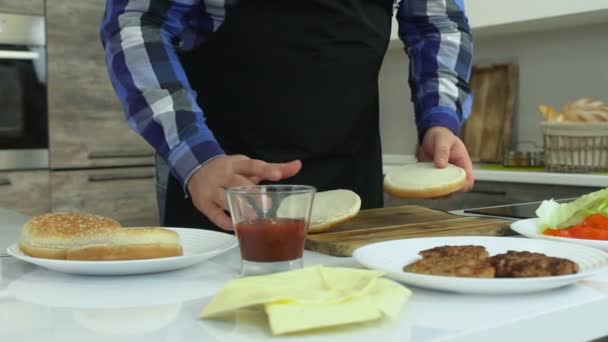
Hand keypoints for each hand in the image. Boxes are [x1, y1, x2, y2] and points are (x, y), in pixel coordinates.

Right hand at [187, 155, 301, 229]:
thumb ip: (274, 168)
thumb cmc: (230, 170)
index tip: (278, 176)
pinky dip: (226, 222)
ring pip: (225, 200)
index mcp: (237, 164)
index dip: (266, 170)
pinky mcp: (203, 204)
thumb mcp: (249, 166)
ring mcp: (211, 190)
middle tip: (268, 205)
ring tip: (254, 220)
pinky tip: (236, 227)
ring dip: (240, 209)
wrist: (196, 168)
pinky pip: (215, 216)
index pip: (252, 166)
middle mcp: (223, 175)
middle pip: (238, 184)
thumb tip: (298, 165)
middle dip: (252, 195)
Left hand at [417, 126, 473, 190]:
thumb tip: (441, 165)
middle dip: (446, 193)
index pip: (468, 182)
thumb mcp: (443, 140)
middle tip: (435, 189)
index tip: (451, 186)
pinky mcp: (433, 178)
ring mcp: (443, 177)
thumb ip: (442, 151)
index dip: (462, 187)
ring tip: (427, 189)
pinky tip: (421, 187)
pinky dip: (428, 190)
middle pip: (455, 190)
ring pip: (444, 192)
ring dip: (436, 193)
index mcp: (463, 165)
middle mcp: (454, 173)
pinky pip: (433, 188)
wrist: (430, 135)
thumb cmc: (442, 136)